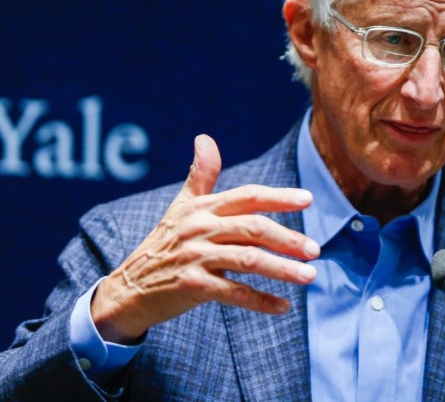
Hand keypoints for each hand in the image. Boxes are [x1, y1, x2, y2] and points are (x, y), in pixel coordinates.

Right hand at [91, 134, 318, 342]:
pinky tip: (283, 306)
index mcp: (202, 207)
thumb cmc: (164, 243)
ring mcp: (195, 257)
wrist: (129, 287)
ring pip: (249, 260)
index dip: (279, 197)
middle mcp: (199, 228)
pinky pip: (234, 293)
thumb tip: (205, 138)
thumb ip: (200, 174)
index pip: (248, 196)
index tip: (309, 200)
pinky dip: (261, 300)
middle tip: (315, 250)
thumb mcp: (181, 206)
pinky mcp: (192, 286)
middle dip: (288, 239)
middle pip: (253, 228)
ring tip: (310, 276)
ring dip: (282, 270)